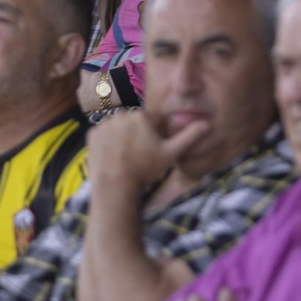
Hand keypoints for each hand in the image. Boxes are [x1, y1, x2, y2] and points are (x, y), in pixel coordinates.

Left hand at [87, 109, 209, 195]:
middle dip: (139, 136)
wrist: (115, 186)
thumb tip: (208, 123)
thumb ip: (189, 137)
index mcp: (142, 116)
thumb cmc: (145, 170)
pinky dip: (108, 143)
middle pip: (135, 123)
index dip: (155, 136)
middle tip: (139, 157)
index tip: (153, 150)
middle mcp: (122, 114)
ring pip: (119, 128)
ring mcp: (105, 124)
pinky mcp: (92, 134)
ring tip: (126, 158)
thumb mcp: (171, 154)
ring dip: (123, 138)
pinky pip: (104, 135)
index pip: (153, 122)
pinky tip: (113, 157)